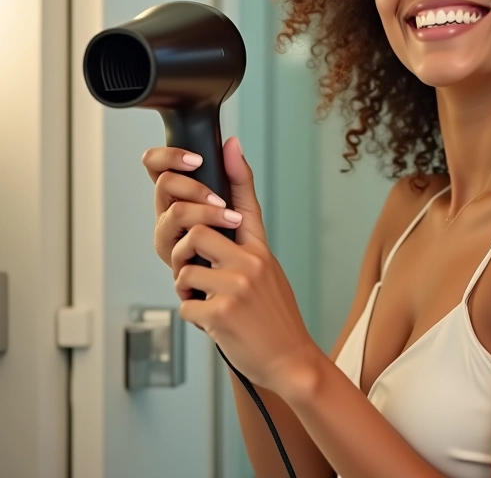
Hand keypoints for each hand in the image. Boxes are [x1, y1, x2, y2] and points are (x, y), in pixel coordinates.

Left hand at [142, 137, 319, 392]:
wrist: (291, 358)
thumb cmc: (274, 317)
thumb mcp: (269, 274)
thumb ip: (246, 250)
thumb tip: (222, 229)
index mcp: (261, 251)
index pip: (247, 203)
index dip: (237, 172)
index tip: (230, 145)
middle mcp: (252, 262)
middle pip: (197, 232)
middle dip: (185, 255)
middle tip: (195, 275)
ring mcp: (238, 285)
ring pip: (185, 270)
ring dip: (187, 289)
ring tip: (207, 302)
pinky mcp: (222, 312)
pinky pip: (185, 304)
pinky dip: (193, 316)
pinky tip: (215, 325)